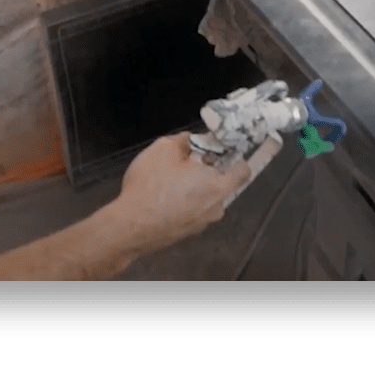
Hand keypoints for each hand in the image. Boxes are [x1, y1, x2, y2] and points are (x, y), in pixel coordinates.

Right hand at [112, 133, 252, 255]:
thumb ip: (184, 140)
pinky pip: (191, 211)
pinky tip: (161, 197)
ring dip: (192, 187)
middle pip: (220, 183)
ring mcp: (202, 223)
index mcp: (218, 185)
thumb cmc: (152, 185)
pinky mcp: (186, 233)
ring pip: (204, 198)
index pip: (243, 171)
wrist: (131, 226)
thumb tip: (191, 140)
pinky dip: (182, 202)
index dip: (234, 156)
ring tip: (167, 180)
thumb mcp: (164, 148)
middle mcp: (216, 207)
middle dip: (205, 171)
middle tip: (184, 162)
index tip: (220, 150)